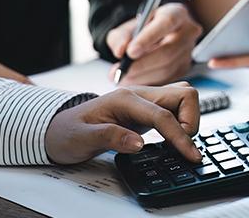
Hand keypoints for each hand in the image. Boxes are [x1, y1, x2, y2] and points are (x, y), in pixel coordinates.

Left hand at [44, 82, 200, 164]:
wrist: (57, 129)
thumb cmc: (66, 133)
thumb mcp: (82, 139)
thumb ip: (111, 138)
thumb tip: (139, 144)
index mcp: (125, 99)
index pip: (164, 115)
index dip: (180, 137)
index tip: (190, 156)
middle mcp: (139, 94)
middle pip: (184, 95)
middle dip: (191, 121)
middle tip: (182, 146)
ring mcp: (146, 100)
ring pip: (184, 98)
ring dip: (190, 120)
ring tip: (179, 143)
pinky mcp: (149, 109)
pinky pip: (177, 108)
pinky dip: (183, 122)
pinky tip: (174, 140)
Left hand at [106, 3, 202, 85]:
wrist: (155, 37)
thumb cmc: (143, 29)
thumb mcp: (128, 26)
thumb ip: (121, 36)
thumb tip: (120, 52)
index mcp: (176, 13)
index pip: (166, 23)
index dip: (148, 38)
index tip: (130, 52)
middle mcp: (188, 31)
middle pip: (168, 51)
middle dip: (143, 64)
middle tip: (123, 70)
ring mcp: (188, 51)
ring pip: (167, 68)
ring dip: (142, 76)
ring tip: (123, 77)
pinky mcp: (185, 68)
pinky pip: (167, 79)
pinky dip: (148, 82)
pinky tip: (134, 80)